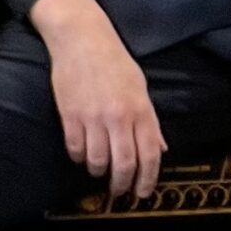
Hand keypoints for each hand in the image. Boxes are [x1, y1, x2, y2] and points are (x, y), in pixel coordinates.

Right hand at [30, 0, 165, 199]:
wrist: (82, 38)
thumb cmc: (113, 60)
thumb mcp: (140, 87)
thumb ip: (150, 121)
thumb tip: (159, 147)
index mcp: (141, 109)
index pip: (150, 155)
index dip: (148, 180)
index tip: (143, 192)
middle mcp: (119, 116)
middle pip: (124, 164)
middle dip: (122, 185)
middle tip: (120, 191)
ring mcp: (93, 117)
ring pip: (97, 161)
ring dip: (98, 172)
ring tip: (99, 171)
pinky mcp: (70, 115)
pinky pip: (75, 149)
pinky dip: (78, 158)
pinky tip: (81, 154)